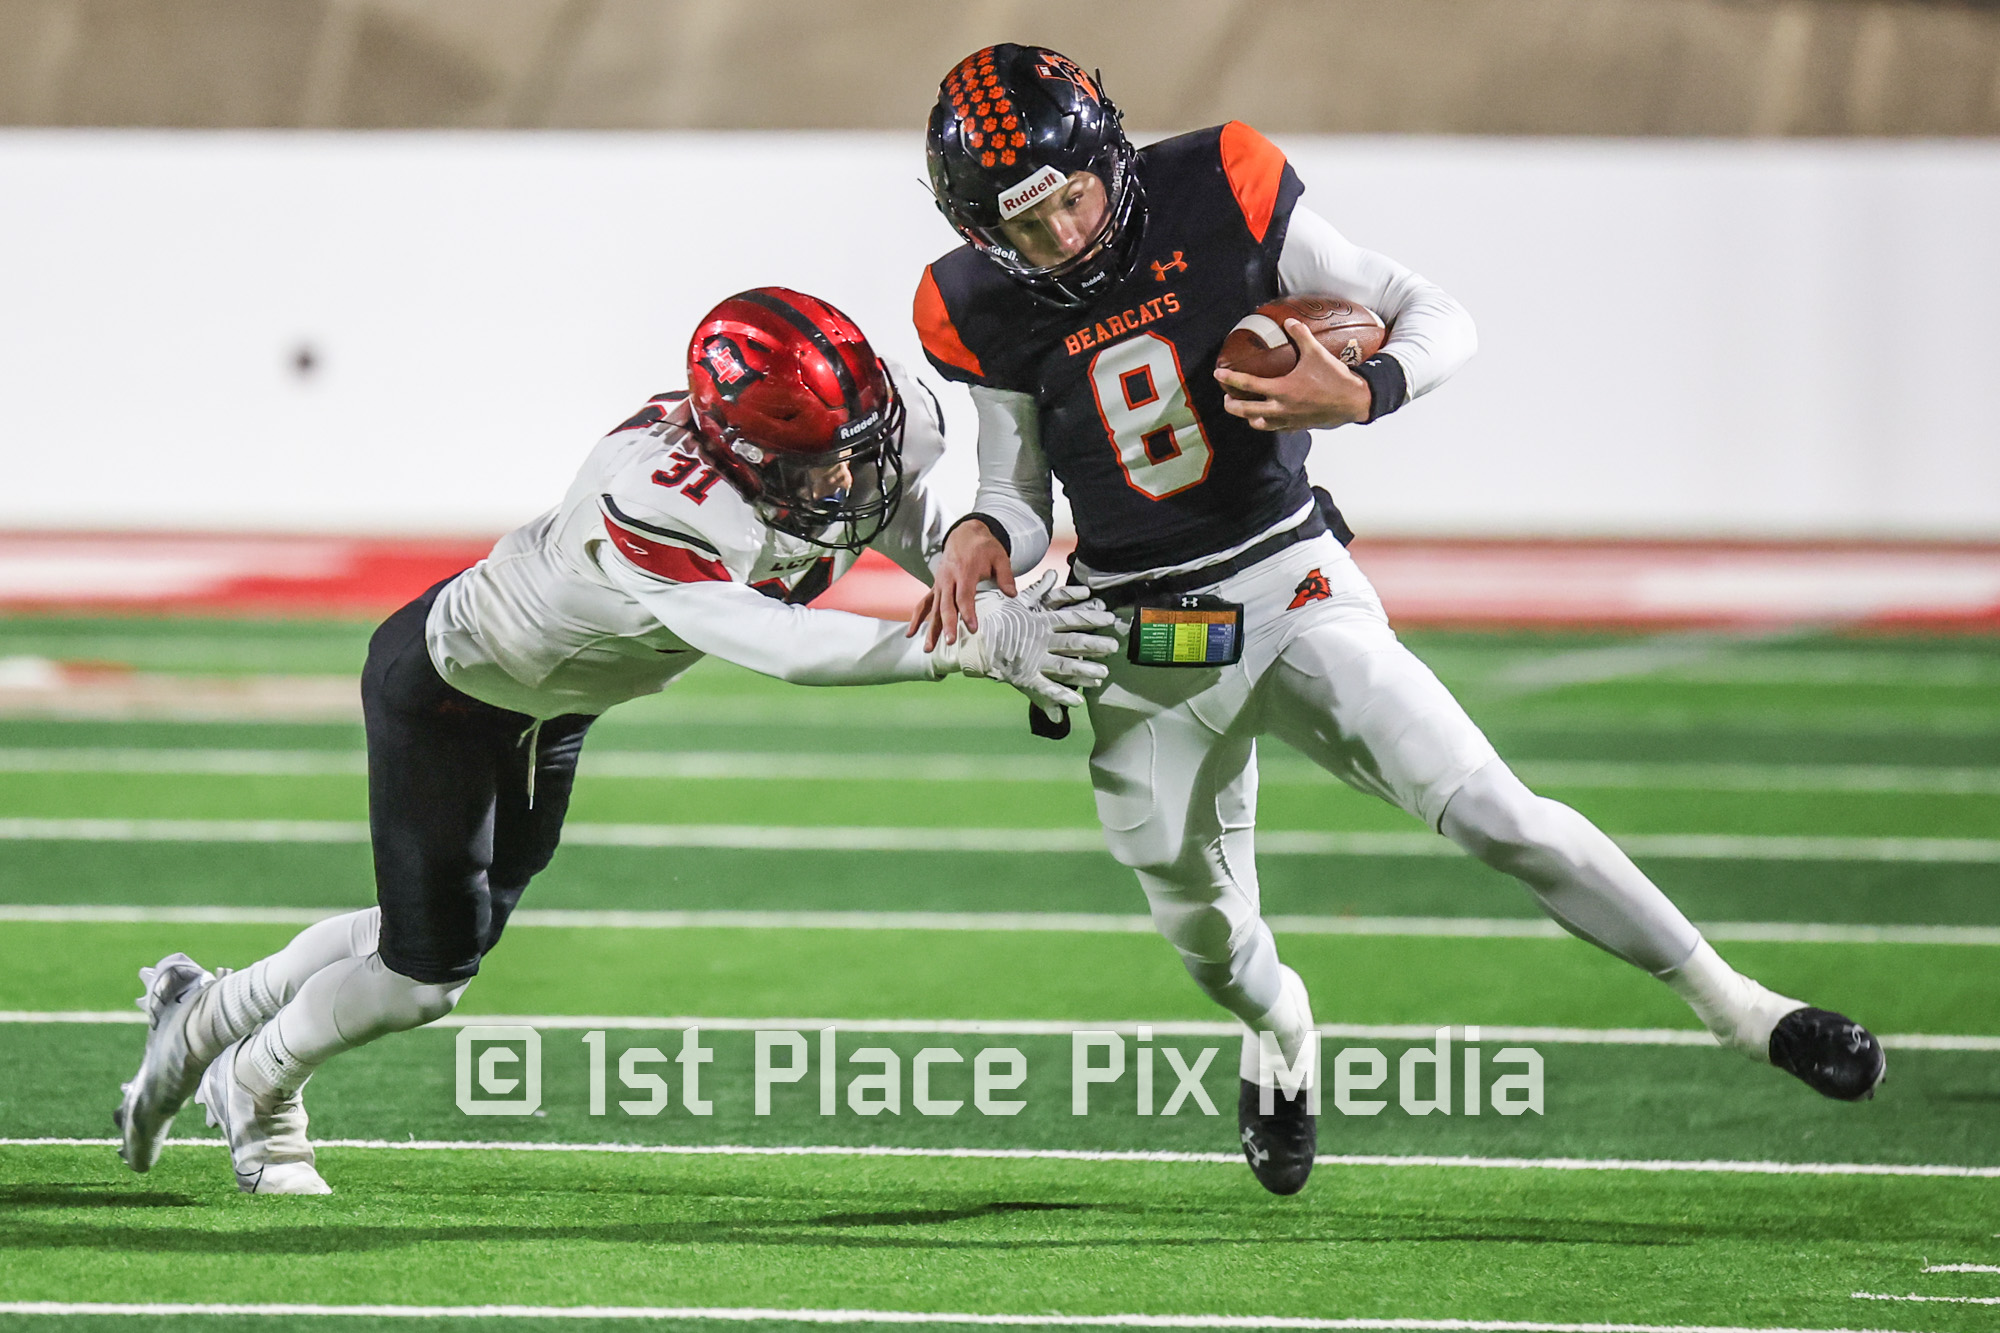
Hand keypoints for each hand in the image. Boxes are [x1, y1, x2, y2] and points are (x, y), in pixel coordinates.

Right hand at [907, 518, 1014, 650]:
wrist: (964, 533)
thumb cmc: (984, 547)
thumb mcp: (1000, 556)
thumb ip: (1006, 575)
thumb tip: (1012, 594)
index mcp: (964, 571)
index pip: (964, 595)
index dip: (968, 612)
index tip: (973, 628)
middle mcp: (948, 578)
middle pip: (946, 605)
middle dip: (947, 624)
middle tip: (951, 641)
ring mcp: (939, 584)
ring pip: (933, 608)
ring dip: (931, 628)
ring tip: (928, 648)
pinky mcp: (935, 587)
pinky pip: (923, 604)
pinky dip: (916, 618)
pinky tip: (910, 634)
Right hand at [944, 570, 1118, 709]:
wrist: (965, 636)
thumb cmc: (991, 616)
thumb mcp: (1016, 601)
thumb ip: (1038, 589)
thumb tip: (1053, 574)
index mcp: (1039, 621)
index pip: (1071, 618)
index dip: (1091, 617)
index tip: (1109, 617)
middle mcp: (1039, 638)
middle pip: (1074, 641)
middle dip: (1095, 644)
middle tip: (1115, 646)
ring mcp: (1032, 657)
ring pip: (1064, 665)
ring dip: (1085, 671)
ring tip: (1103, 676)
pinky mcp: (1022, 674)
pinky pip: (1045, 687)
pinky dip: (1061, 695)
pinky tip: (1076, 702)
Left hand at [1213, 318, 1371, 431]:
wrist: (1354, 401)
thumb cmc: (1335, 378)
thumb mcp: (1317, 353)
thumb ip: (1301, 336)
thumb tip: (1289, 321)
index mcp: (1282, 390)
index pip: (1248, 385)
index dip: (1230, 379)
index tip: (1218, 375)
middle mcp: (1281, 408)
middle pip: (1246, 411)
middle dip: (1232, 405)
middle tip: (1226, 398)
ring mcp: (1289, 420)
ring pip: (1259, 424)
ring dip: (1248, 417)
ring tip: (1243, 410)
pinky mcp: (1298, 427)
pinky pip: (1277, 428)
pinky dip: (1268, 423)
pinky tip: (1268, 417)